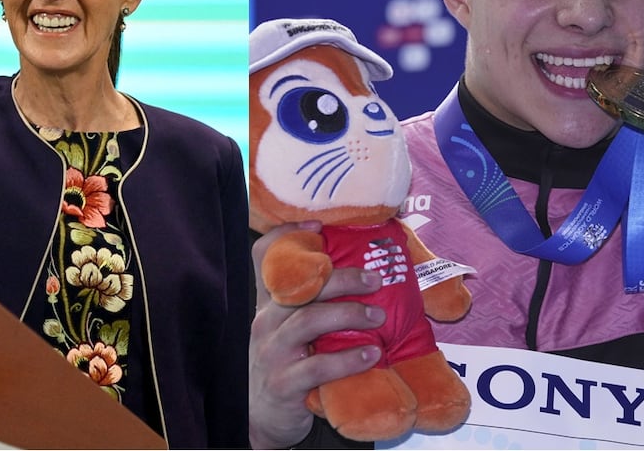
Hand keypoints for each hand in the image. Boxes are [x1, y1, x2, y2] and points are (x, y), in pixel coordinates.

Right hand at [249, 221, 385, 448]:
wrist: (265, 418)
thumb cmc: (288, 365)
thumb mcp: (291, 331)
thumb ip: (315, 306)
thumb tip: (364, 278)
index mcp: (270, 304)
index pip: (265, 258)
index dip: (287, 236)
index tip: (320, 226)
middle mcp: (265, 321)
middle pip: (299, 287)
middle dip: (341, 278)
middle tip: (375, 279)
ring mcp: (271, 351)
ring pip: (308, 321)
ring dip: (349, 314)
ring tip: (378, 316)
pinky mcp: (282, 383)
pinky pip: (316, 367)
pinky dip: (347, 359)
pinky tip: (371, 355)